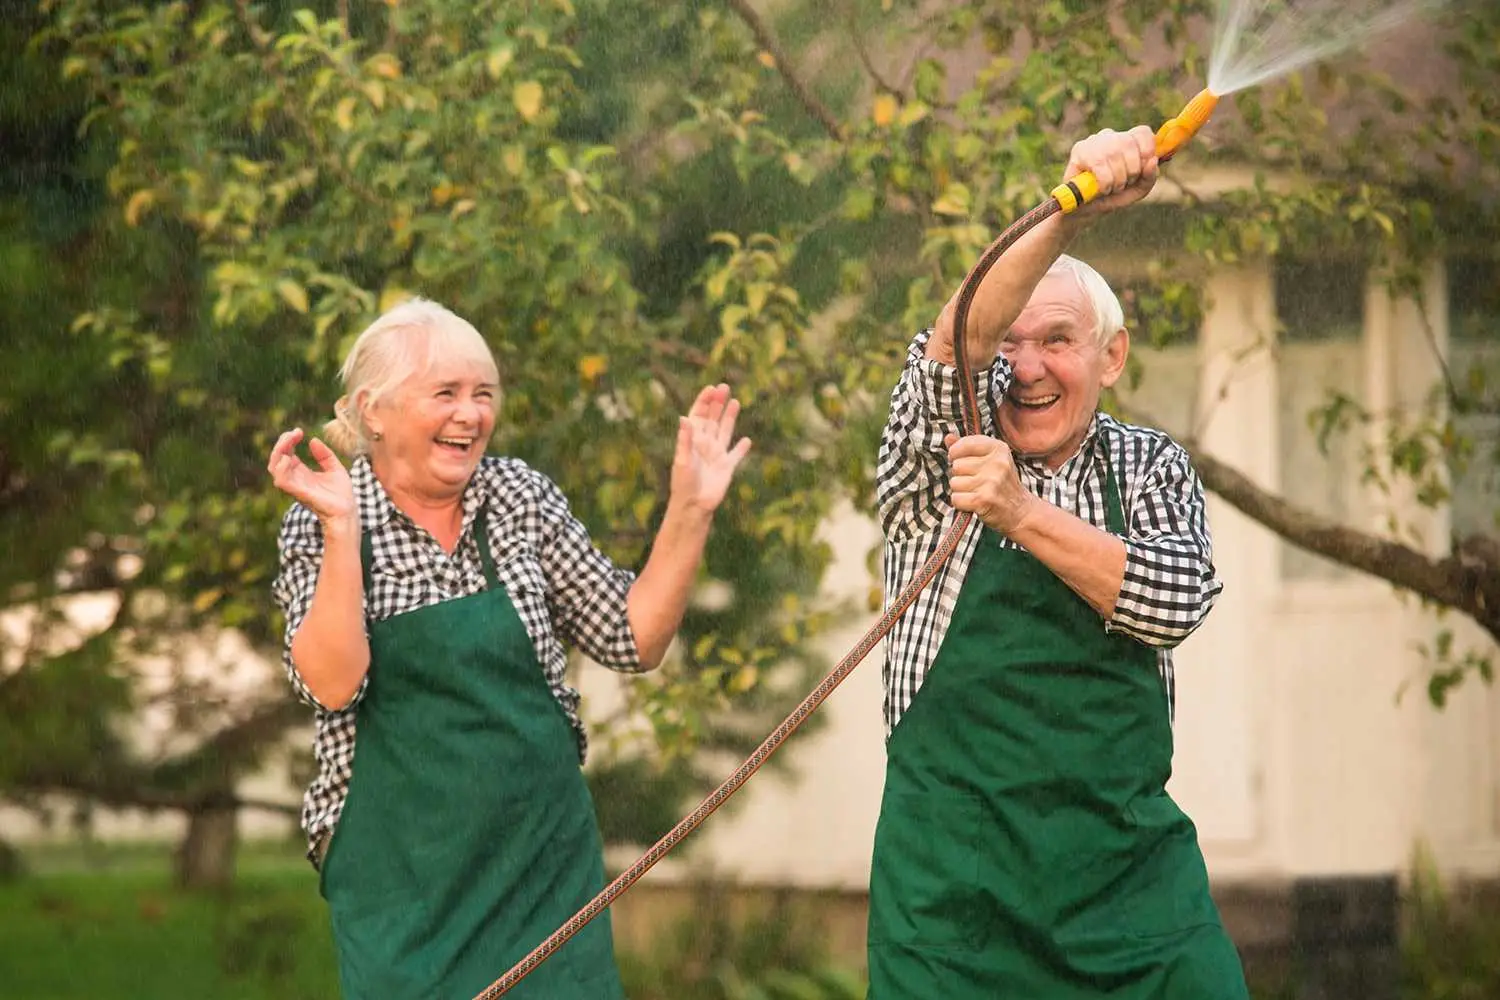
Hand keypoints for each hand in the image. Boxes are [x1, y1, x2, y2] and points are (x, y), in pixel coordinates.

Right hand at [268, 428, 356, 527]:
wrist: (347, 512)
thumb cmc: (341, 495)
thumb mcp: (335, 469)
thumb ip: (324, 455)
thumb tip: (313, 440)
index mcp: (301, 472)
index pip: (285, 453)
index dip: (288, 440)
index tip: (299, 431)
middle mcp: (295, 478)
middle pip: (276, 458)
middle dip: (282, 442)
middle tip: (294, 433)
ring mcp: (295, 486)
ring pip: (274, 468)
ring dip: (279, 451)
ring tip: (290, 440)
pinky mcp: (298, 492)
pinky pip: (281, 480)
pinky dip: (281, 468)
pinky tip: (289, 457)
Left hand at [670, 384, 752, 512]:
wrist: (694, 506)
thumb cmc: (683, 484)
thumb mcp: (683, 460)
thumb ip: (685, 439)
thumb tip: (685, 418)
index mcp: (693, 440)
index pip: (698, 415)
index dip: (704, 401)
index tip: (711, 388)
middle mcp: (705, 445)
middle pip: (712, 419)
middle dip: (718, 403)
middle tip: (725, 387)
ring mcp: (716, 455)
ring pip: (725, 431)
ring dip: (730, 417)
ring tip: (736, 402)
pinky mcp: (727, 467)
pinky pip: (736, 455)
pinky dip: (741, 448)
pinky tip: (746, 440)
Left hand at [946, 432, 1034, 535]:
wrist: (1020, 511)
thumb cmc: (1002, 483)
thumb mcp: (991, 460)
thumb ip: (968, 447)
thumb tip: (948, 437)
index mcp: (998, 448)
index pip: (963, 444)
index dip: (956, 454)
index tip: (965, 462)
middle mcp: (997, 463)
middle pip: (956, 465)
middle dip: (960, 476)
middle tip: (976, 482)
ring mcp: (991, 482)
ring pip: (954, 483)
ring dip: (960, 490)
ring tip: (976, 492)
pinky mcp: (984, 500)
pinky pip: (955, 498)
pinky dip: (961, 503)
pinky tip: (974, 502)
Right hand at [1064, 125, 1158, 217]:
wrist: (1084, 211)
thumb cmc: (1111, 197)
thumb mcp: (1137, 190)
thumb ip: (1150, 176)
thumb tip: (1153, 161)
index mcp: (1126, 141)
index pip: (1142, 133)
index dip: (1147, 150)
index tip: (1141, 170)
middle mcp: (1110, 136)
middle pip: (1129, 143)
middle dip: (1131, 170)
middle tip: (1123, 185)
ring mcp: (1093, 141)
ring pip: (1114, 153)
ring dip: (1117, 179)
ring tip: (1111, 189)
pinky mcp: (1079, 150)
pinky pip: (1099, 164)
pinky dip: (1105, 183)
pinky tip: (1101, 189)